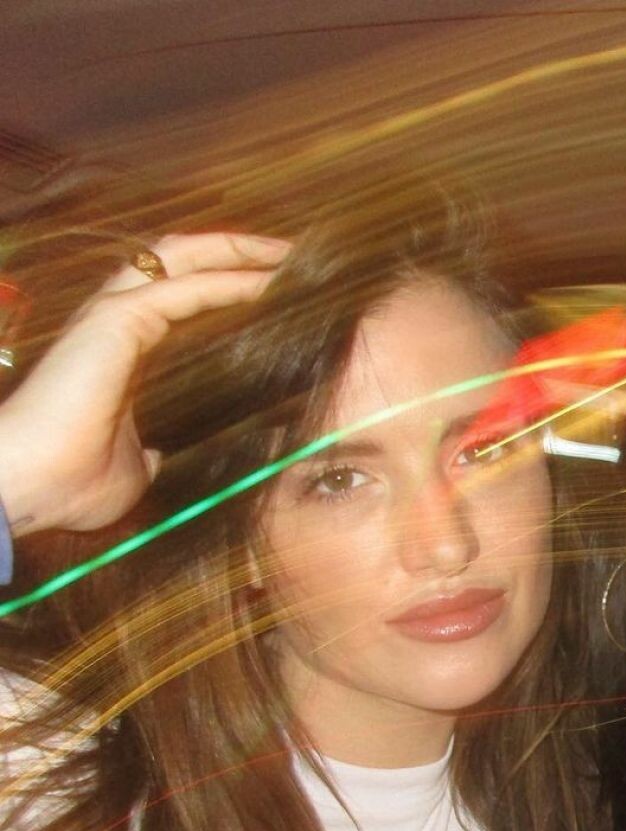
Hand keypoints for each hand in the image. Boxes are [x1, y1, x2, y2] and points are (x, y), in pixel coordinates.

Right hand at [0, 232, 288, 536]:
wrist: (30, 486)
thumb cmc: (73, 480)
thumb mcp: (138, 467)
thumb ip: (157, 451)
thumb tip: (168, 457)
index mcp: (126, 347)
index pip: (184, 296)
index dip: (230, 284)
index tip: (280, 290)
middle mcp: (118, 319)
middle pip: (185, 261)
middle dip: (240, 250)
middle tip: (295, 255)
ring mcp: (114, 313)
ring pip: (183, 259)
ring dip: (240, 252)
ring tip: (289, 253)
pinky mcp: (116, 321)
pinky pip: (185, 289)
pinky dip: (230, 281)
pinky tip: (268, 282)